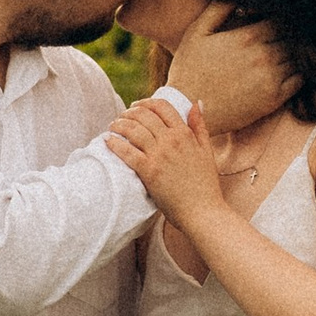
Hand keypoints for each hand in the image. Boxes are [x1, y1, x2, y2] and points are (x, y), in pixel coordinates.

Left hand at [105, 93, 226, 227]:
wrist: (203, 212)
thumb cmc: (206, 185)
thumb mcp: (207, 150)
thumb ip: (200, 126)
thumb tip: (196, 103)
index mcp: (185, 134)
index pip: (162, 107)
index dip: (146, 102)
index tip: (137, 106)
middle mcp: (171, 141)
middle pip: (144, 115)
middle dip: (129, 112)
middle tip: (122, 117)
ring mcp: (159, 155)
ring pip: (133, 130)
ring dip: (119, 124)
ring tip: (112, 126)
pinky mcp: (149, 172)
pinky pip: (127, 152)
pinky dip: (115, 144)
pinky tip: (108, 141)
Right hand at [168, 4, 297, 132]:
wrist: (188, 109)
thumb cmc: (189, 68)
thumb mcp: (197, 32)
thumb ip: (219, 9)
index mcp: (248, 37)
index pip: (280, 20)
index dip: (280, 19)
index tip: (275, 22)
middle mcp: (263, 56)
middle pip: (291, 38)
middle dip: (289, 35)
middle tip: (283, 37)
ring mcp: (271, 78)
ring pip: (297, 57)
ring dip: (295, 53)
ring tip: (286, 53)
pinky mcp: (274, 99)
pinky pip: (299, 80)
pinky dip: (299, 73)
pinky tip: (288, 71)